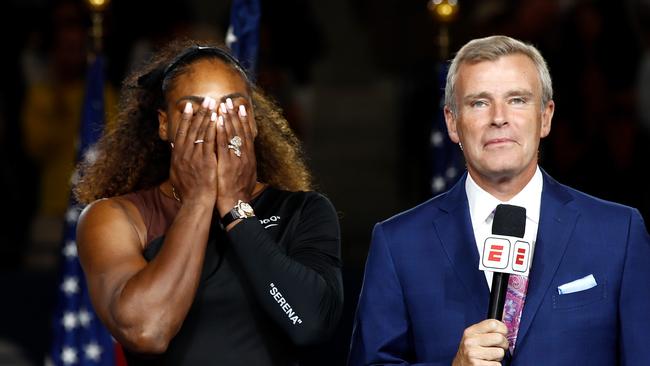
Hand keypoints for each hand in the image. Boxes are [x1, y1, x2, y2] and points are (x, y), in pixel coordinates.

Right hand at [169, 97, 218, 205]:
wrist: (196, 201)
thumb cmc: (188, 190)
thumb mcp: (176, 172)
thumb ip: (176, 158)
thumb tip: (173, 146)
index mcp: (178, 155)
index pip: (181, 132)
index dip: (186, 118)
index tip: (189, 106)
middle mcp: (185, 153)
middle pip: (192, 128)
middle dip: (200, 112)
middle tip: (206, 99)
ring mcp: (195, 156)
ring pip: (201, 132)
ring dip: (208, 116)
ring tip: (214, 104)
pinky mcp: (206, 160)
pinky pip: (210, 141)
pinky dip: (213, 129)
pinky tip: (218, 119)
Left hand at [215, 98, 256, 216]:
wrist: (237, 204)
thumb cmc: (238, 193)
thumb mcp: (246, 176)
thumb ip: (244, 164)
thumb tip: (243, 155)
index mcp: (249, 158)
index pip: (247, 134)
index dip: (243, 120)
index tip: (241, 108)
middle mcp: (244, 156)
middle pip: (240, 131)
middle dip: (235, 115)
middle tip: (230, 101)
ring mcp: (236, 159)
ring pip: (232, 135)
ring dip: (227, 119)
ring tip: (223, 105)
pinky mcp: (226, 164)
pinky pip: (223, 144)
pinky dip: (220, 132)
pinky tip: (217, 121)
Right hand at [452, 319, 508, 365]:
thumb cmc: (471, 352)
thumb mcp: (473, 337)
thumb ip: (486, 331)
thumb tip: (505, 329)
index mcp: (470, 332)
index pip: (493, 324)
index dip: (503, 329)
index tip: (503, 333)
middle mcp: (470, 341)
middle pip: (499, 338)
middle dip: (504, 344)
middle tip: (499, 347)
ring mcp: (473, 353)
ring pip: (500, 352)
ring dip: (499, 356)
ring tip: (491, 356)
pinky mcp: (477, 365)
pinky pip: (497, 364)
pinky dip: (495, 365)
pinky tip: (487, 363)